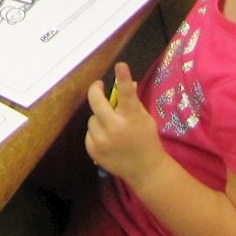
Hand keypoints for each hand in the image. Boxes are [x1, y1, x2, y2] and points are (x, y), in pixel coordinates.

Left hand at [85, 62, 163, 180]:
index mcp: (132, 118)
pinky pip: (89, 133)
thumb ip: (134, 101)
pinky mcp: (93, 150)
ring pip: (92, 118)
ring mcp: (102, 140)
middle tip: (99, 86)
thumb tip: (128, 83)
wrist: (145, 170)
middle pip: (96, 101)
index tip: (120, 65)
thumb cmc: (147, 140)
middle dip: (96, 90)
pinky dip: (96, 133)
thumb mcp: (145, 119)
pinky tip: (108, 141)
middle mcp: (115, 128)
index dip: (123, 79)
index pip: (127, 94)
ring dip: (100, 118)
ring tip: (112, 127)